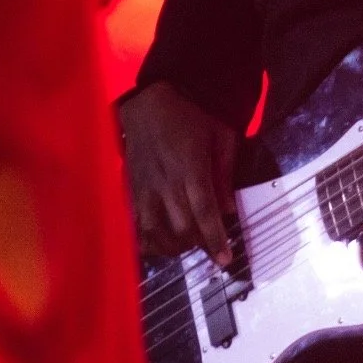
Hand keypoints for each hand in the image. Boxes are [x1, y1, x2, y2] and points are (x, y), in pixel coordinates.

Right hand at [120, 81, 238, 264]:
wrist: (149, 103)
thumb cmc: (191, 116)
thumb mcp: (220, 135)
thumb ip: (225, 173)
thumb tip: (229, 210)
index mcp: (191, 167)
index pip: (204, 211)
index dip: (214, 238)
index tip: (225, 260)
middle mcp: (166, 182)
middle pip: (181, 227)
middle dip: (197, 244)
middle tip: (209, 245)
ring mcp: (145, 187)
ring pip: (156, 230)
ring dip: (172, 246)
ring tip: (185, 245)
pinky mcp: (132, 189)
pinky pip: (136, 223)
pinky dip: (147, 240)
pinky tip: (158, 244)